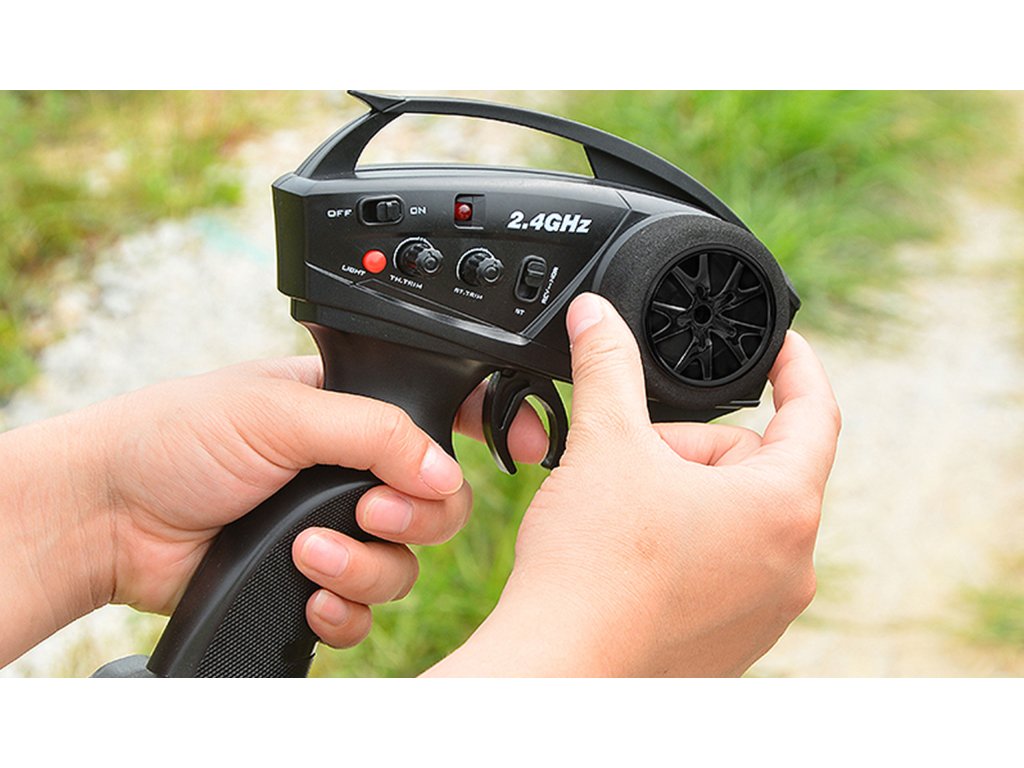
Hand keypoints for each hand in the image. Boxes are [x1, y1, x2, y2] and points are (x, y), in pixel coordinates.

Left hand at [0, 356, 545, 664]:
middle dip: (414, 516)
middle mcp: (351, 469)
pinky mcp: (312, 578)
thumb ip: (375, 432)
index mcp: (352, 409)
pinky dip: (344, 605)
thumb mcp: (282, 409)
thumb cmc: (178, 438)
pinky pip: (364, 606)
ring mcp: (334, 526)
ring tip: (309, 551)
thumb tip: (445, 469)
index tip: (519, 451)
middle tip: (371, 511)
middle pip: (436, 501)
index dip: (488, 427)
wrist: (111, 517)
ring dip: (366, 564)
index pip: (442, 411)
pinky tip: (306, 588)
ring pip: (404, 561)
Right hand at [426, 293, 839, 676]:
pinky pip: (724, 565)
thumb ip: (607, 364)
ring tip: (625, 514)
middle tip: (632, 461)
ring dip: (684, 497)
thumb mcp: (604, 443)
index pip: (815, 415)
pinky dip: (684, 545)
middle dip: (691, 448)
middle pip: (752, 467)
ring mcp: (765, 609)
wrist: (561, 665)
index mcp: (781, 508)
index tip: (783, 347)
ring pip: (734, 516)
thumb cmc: (594, 568)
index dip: (799, 368)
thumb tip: (596, 315)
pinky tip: (633, 555)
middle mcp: (791, 564)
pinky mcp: (733, 639)